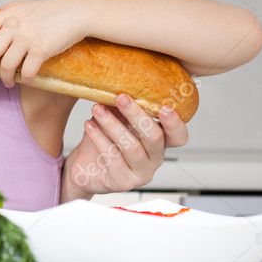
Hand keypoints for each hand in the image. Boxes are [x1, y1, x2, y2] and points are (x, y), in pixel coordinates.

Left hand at [0, 0, 85, 85]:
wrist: (75, 13)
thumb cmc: (49, 11)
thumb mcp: (23, 7)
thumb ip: (7, 16)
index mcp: (7, 13)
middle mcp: (14, 25)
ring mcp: (27, 38)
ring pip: (7, 66)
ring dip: (6, 78)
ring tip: (8, 81)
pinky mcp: (41, 50)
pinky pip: (27, 72)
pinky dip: (25, 79)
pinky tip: (26, 80)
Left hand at [60, 94, 189, 199]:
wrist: (83, 166)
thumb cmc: (104, 138)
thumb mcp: (116, 118)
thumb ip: (124, 105)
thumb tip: (123, 79)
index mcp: (159, 141)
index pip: (178, 136)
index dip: (175, 123)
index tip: (164, 107)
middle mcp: (154, 158)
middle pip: (155, 138)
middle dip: (137, 115)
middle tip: (120, 97)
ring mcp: (140, 173)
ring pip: (132, 148)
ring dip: (113, 125)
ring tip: (97, 109)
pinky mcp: (123, 182)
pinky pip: (113, 158)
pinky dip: (100, 138)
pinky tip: (89, 125)